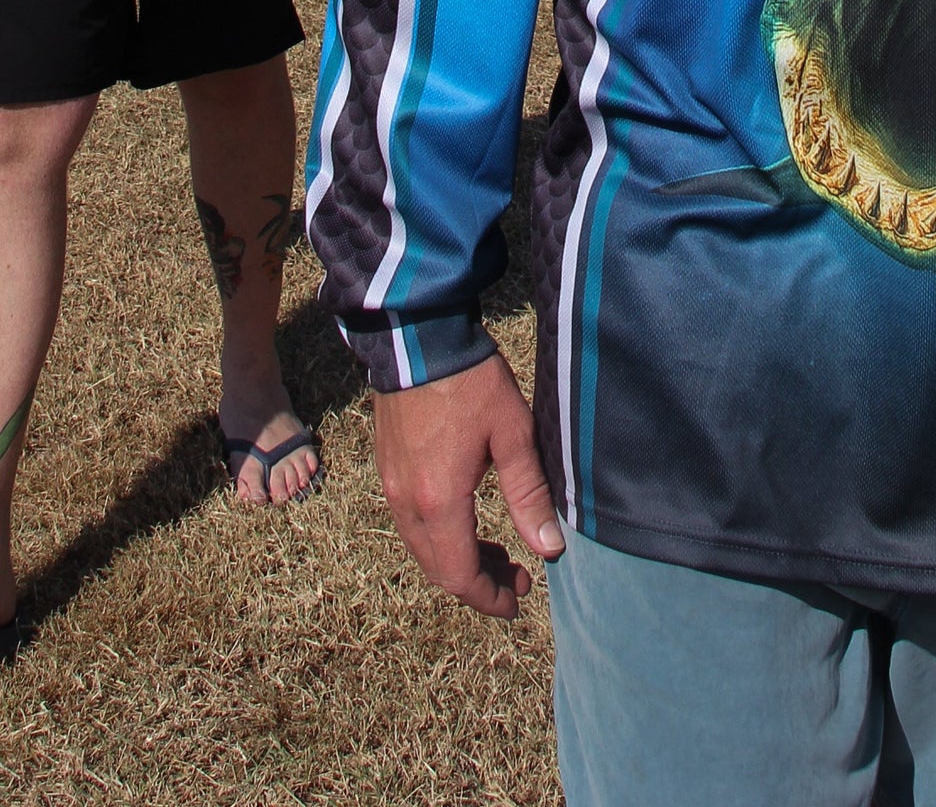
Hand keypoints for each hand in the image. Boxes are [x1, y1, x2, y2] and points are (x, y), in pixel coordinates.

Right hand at [372, 351, 564, 619]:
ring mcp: (391, 485)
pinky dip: (438, 536)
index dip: (490, 598)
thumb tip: (549, 548)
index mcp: (439, 502)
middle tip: (516, 575)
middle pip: (438, 569)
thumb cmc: (471, 382)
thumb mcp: (512, 435)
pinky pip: (409, 523)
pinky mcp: (386, 467)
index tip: (519, 599)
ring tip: (495, 550)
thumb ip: (529, 495)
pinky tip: (464, 518)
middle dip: (477, 582)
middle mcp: (407, 502)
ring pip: (421, 548)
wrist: (418, 337)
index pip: (460, 576)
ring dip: (456, 559)